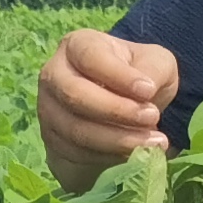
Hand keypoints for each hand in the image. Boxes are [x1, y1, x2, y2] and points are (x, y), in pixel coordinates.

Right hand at [37, 29, 177, 187]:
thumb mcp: (154, 62)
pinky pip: (75, 153)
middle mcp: (53, 74)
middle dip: (116, 111)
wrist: (122, 109)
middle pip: (74, 94)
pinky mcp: (51, 139)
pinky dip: (108, 157)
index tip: (149, 91)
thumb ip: (152, 70)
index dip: (118, 76)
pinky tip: (133, 154)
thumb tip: (144, 91)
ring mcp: (48, 109)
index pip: (90, 57)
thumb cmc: (136, 76)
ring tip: (152, 143)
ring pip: (74, 129)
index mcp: (77, 46)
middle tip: (153, 118)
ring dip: (116, 139)